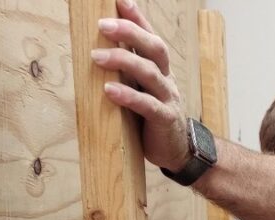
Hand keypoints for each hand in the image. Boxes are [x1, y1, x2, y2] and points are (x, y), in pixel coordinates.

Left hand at [92, 0, 188, 171]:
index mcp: (160, 70)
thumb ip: (127, 71)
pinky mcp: (164, 119)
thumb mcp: (141, 89)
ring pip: (150, 73)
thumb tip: (99, 49)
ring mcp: (168, 98)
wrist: (178, 151)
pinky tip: (109, 91)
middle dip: (130, 32)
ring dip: (123, 61)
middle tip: (103, 24)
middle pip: (155, 48)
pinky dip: (128, 96)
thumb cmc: (153, 118)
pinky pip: (147, 105)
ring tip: (97, 57)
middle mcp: (167, 79)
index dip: (138, 18)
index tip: (120, 0)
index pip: (151, 37)